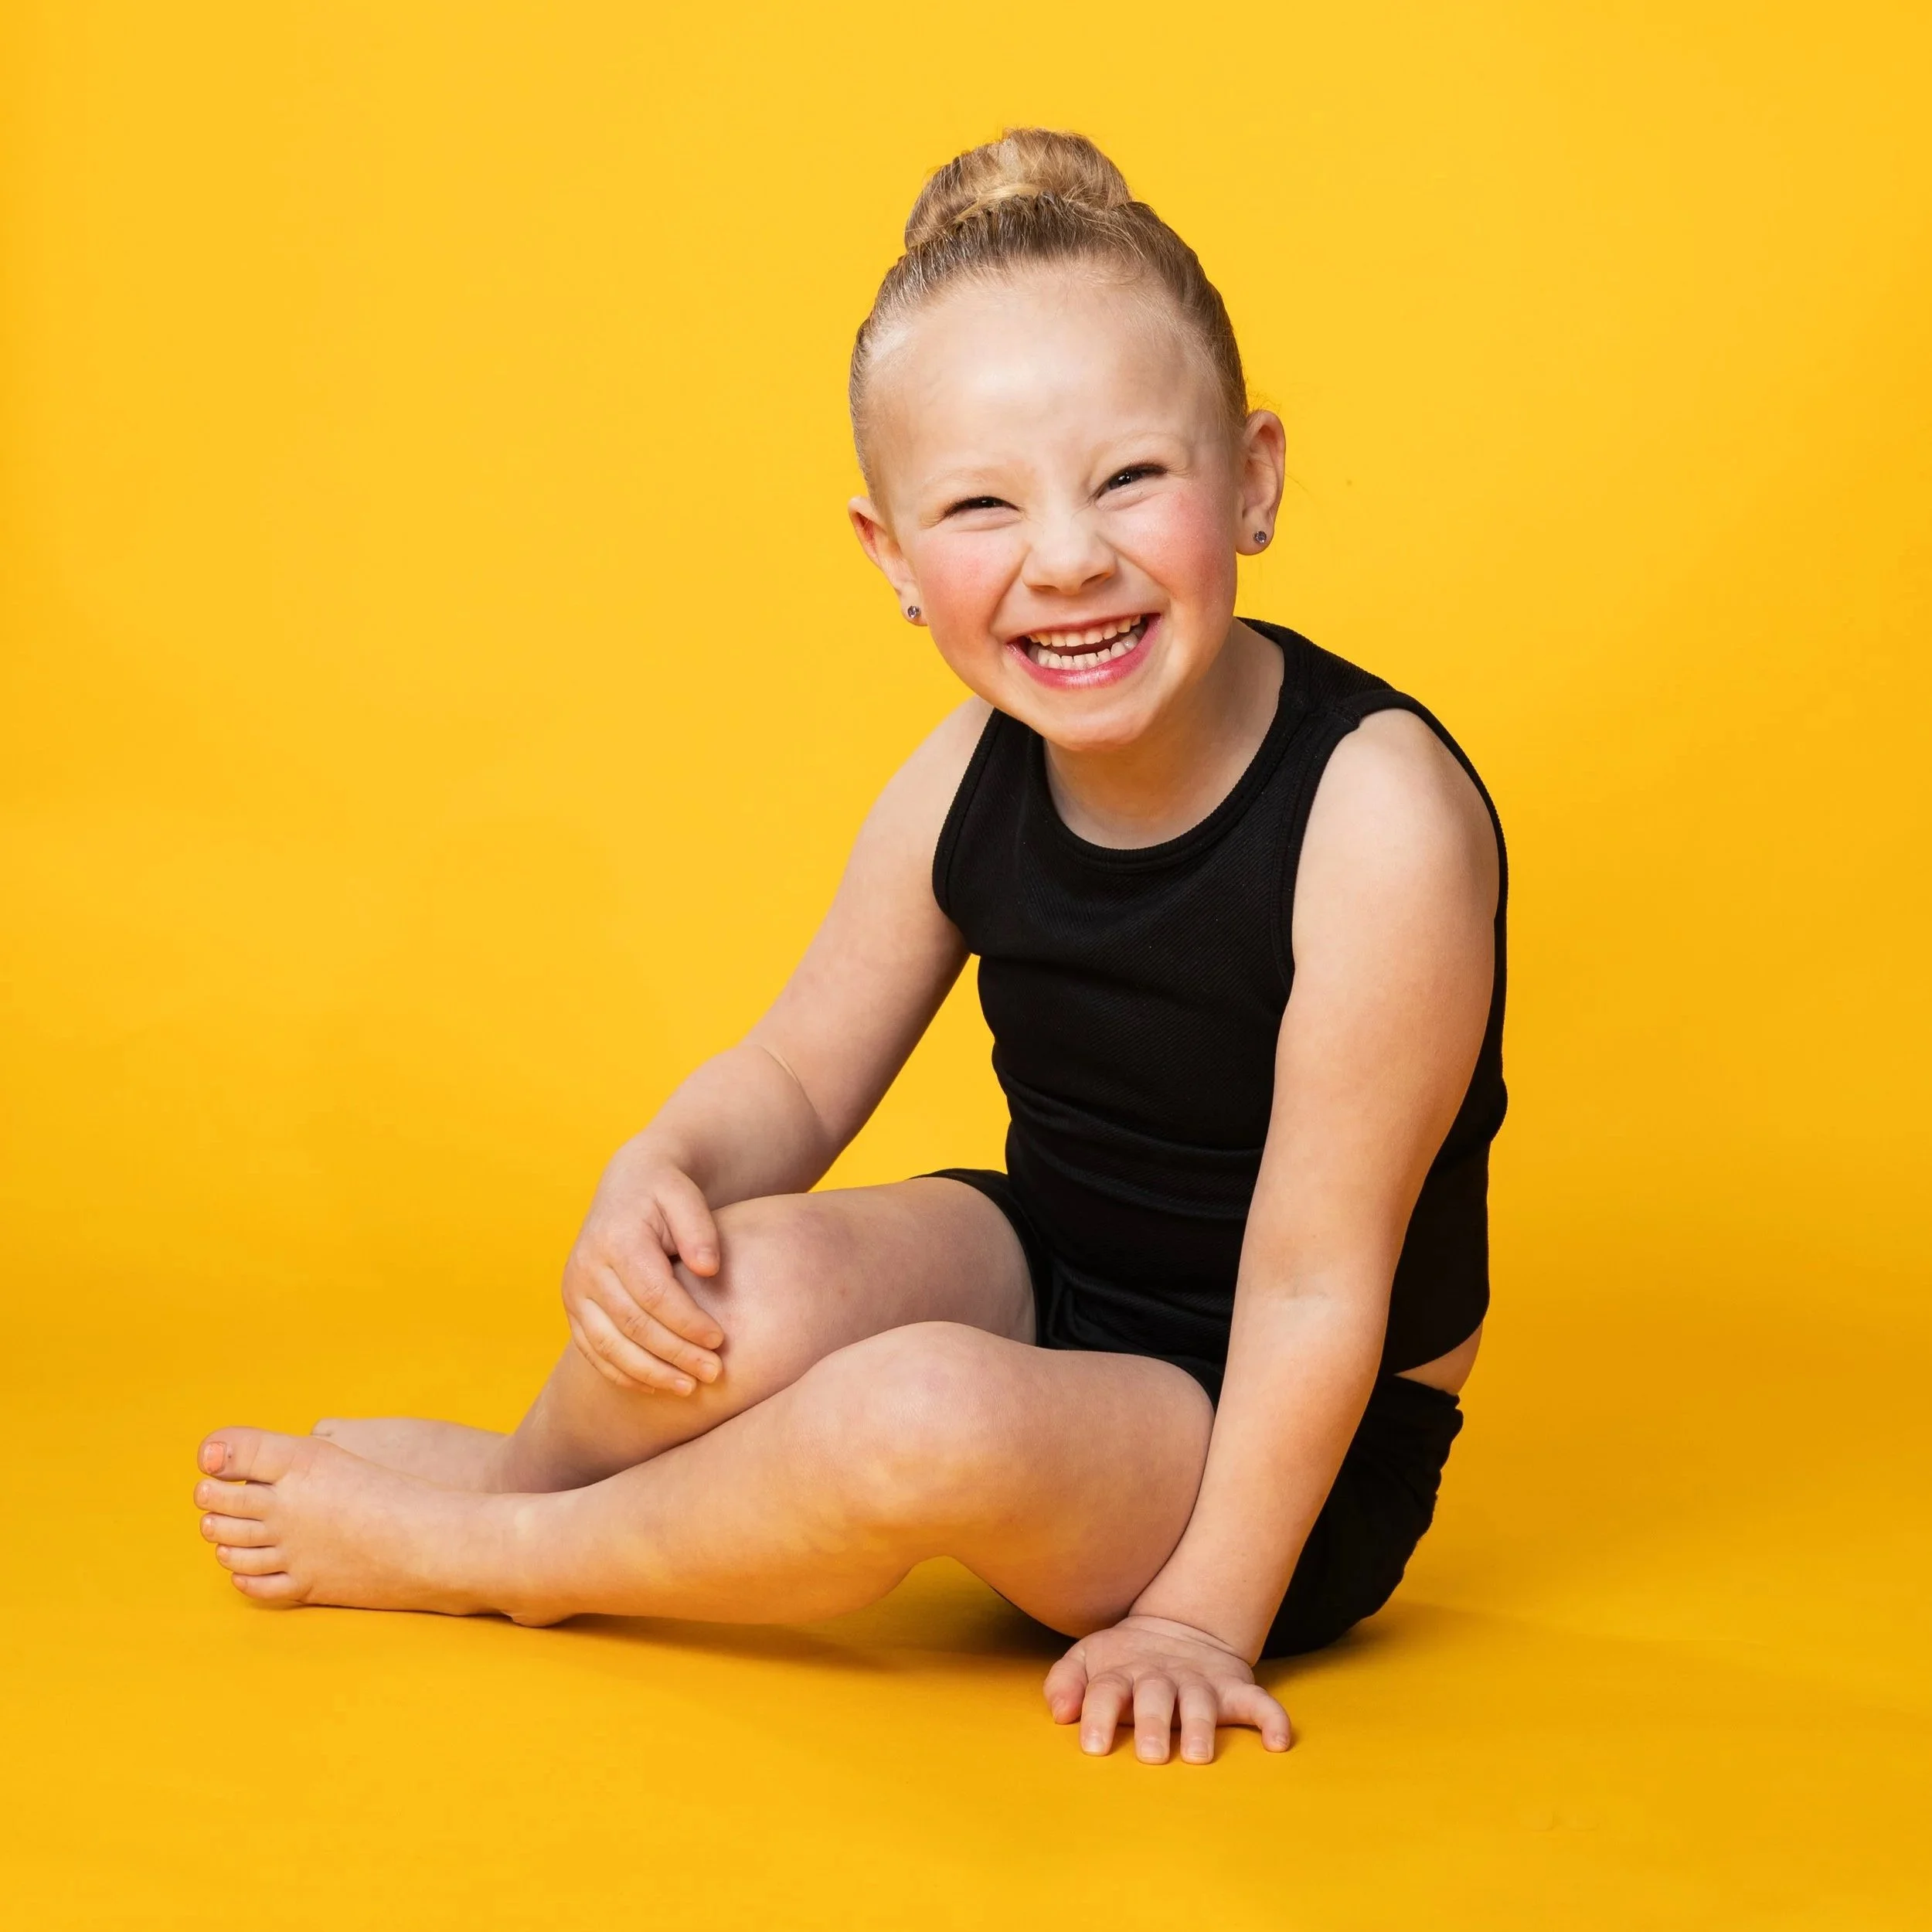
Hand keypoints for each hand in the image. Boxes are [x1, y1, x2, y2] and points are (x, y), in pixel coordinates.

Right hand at [560, 1143, 727, 1392]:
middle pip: (632, 1325)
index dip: (687, 1323)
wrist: (628, 1184)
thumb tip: (708, 1270)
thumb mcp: (686, 1196)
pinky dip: (623, 1373)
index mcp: (616, 1240)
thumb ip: (699, 1230)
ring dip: (649, 1373)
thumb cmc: (665, 1192)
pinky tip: (656, 1386)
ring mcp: (575, 1291)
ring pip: (608, 1346)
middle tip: (713, 1373)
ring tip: (688, 1388)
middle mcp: (587, 1268)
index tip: (720, 1340)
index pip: (654, 1295)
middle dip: (675, 1355)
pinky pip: (593, 1351)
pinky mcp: (573, 1308)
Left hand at [1044, 1614, 1291, 1763]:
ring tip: (1198, 1755)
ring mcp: (1199, 1682)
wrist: (1181, 1627)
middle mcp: (1161, 1677)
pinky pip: (1258, 1702)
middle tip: (1151, 1755)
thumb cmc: (1124, 1662)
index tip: (1093, 1746)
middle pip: (1154, 1697)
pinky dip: (1272, 1718)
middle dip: (1153, 1724)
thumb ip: (1066, 1683)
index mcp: (1123, 1673)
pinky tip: (1279, 1742)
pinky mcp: (1234, 1688)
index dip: (1097, 1715)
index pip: (1106, 1690)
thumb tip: (1059, 1712)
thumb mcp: (1088, 1660)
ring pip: (1201, 1701)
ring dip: (1200, 1725)